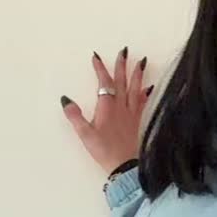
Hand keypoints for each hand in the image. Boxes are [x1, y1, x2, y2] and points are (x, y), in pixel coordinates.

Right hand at [61, 49, 152, 176]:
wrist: (126, 166)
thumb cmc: (104, 151)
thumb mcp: (85, 134)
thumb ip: (75, 116)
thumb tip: (65, 100)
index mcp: (107, 107)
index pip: (104, 83)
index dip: (100, 69)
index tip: (97, 57)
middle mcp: (121, 107)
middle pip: (122, 81)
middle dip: (122, 65)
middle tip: (123, 51)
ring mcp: (132, 113)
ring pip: (136, 88)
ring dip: (138, 74)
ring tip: (141, 61)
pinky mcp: (139, 121)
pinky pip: (144, 102)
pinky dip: (146, 93)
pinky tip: (150, 87)